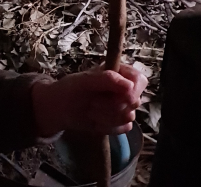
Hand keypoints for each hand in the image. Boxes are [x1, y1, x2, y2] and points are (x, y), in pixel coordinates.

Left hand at [31, 64, 147, 135]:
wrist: (60, 109)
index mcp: (119, 73)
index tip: (121, 97)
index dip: (133, 91)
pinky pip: (124, 128)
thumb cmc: (70, 89)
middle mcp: (125, 89)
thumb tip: (130, 86)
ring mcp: (124, 106)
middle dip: (112, 105)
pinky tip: (95, 120)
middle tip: (93, 101)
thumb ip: (106, 79)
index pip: (140, 80)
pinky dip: (108, 126)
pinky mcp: (120, 122)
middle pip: (135, 101)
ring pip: (129, 116)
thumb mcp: (84, 80)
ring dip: (106, 116)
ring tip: (91, 110)